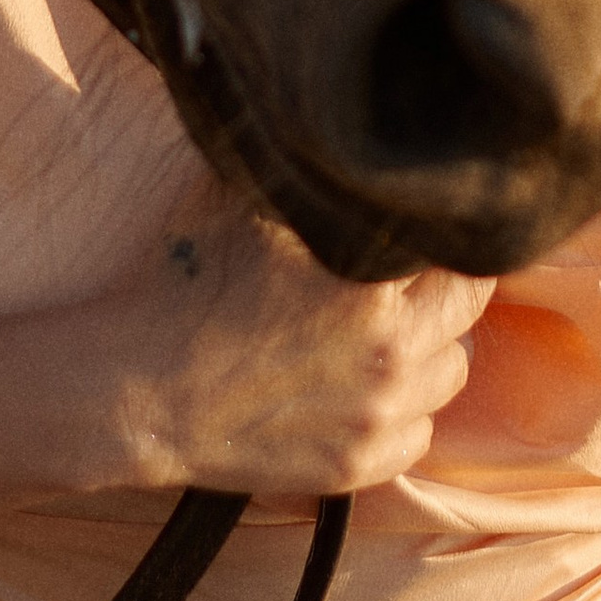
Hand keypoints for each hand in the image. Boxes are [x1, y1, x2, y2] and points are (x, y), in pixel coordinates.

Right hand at [108, 202, 491, 498]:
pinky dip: (403, 410)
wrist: (133, 390)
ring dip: (429, 348)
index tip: (422, 227)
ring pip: (453, 372)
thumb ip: (316, 176)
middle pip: (467, 310)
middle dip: (444, 286)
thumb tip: (355, 133)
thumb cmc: (185, 285)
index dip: (444, 232)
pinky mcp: (356, 467)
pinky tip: (358, 384)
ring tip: (380, 330)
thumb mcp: (248, 201)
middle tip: (404, 275)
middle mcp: (390, 354)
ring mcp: (376, 418)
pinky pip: (421, 435)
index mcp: (371, 282)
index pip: (463, 249)